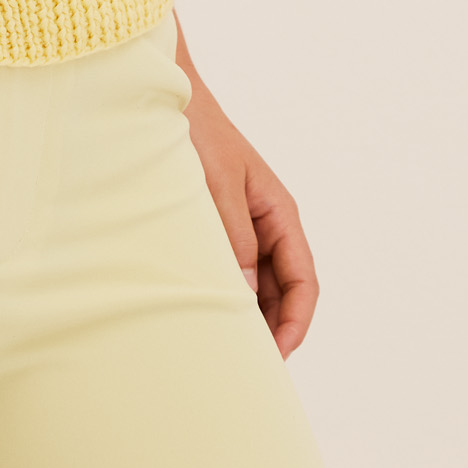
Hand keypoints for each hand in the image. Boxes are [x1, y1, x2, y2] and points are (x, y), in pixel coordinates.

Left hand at [175, 45, 319, 357]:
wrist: (163, 96)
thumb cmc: (193, 133)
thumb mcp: (216, 189)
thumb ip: (233, 241)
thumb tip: (246, 297)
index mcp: (279, 213)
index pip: (303, 281)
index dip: (294, 324)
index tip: (275, 358)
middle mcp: (266, 223)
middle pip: (283, 291)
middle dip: (272, 330)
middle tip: (247, 371)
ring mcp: (241, 226)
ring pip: (256, 285)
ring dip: (247, 317)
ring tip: (225, 351)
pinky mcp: (214, 228)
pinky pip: (229, 271)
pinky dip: (223, 297)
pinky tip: (202, 317)